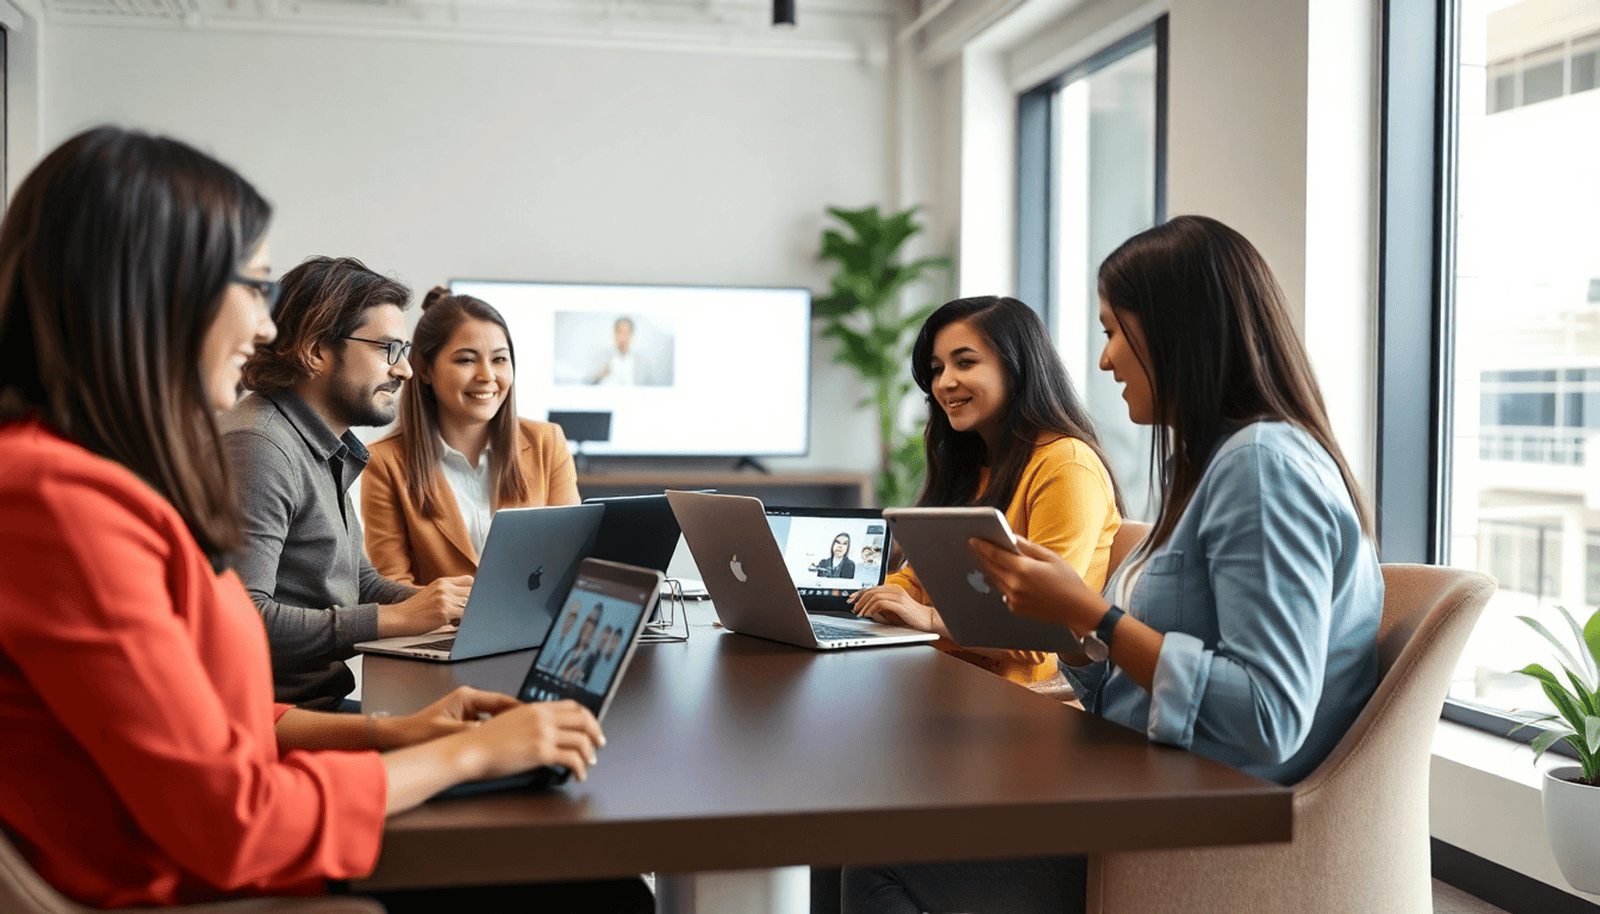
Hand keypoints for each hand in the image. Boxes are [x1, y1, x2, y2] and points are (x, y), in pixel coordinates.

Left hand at [372, 686, 519, 749]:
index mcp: (467, 697)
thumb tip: (489, 734)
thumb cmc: (416, 731)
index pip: (501, 701)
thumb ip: (469, 732)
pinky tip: (503, 743)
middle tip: (533, 728)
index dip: (519, 709)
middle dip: (517, 718)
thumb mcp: (446, 732)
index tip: (533, 716)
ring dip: (507, 727)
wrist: (399, 737)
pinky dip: (496, 733)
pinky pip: (488, 725)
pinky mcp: (466, 722)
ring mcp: (468, 711)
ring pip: (496, 717)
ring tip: (521, 737)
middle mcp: (469, 701)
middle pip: (502, 708)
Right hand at [379, 574, 471, 636]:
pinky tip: (452, 625)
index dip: (475, 590)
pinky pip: (464, 616)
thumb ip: (447, 593)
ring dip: (468, 613)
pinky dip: (462, 622)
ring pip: (470, 604)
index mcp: (443, 582)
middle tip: (467, 613)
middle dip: (474, 603)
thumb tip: (466, 600)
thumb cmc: (414, 610)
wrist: (397, 618)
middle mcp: (445, 588)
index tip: (476, 598)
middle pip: (473, 592)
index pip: (469, 580)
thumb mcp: (431, 593)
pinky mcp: (444, 612)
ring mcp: (445, 599)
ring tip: (456, 620)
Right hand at [450, 699, 604, 782]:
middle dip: (595, 733)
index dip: (588, 717)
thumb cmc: (484, 741)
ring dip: (589, 754)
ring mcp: (543, 733)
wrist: (469, 750)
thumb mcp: (511, 721)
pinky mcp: (541, 752)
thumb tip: (546, 732)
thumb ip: (530, 722)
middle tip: (599, 744)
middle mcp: (543, 717)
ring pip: (581, 740)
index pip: (573, 706)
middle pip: (583, 720)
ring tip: (588, 763)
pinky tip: (578, 775)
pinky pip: (572, 759)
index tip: (591, 727)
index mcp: (536, 708)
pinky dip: (580, 768)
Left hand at [848, 584, 936, 632]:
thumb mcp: (892, 610)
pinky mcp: (900, 604)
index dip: (859, 593)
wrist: (927, 620)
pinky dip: (872, 608)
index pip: (872, 588)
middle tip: (853, 607)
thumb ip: (880, 607)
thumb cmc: (910, 616)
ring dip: (864, 605)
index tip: (850, 599)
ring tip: (860, 613)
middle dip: (859, 599)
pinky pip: (881, 603)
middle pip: (871, 590)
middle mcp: (895, 589)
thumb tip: (865, 609)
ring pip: (874, 596)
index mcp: (892, 589)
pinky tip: (868, 614)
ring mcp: (898, 596)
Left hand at [969, 537, 1106, 634]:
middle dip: (983, 555)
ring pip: (995, 579)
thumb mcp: (1050, 557)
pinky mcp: (1015, 608)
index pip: (996, 554)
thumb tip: (1012, 537)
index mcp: (1024, 569)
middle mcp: (1015, 585)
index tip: (974, 539)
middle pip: (991, 567)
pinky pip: (1003, 592)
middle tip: (976, 546)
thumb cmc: (1068, 581)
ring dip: (991, 569)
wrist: (1077, 609)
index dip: (983, 545)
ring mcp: (1013, 599)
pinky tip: (1006, 576)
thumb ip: (1028, 546)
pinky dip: (1003, 582)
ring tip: (987, 558)